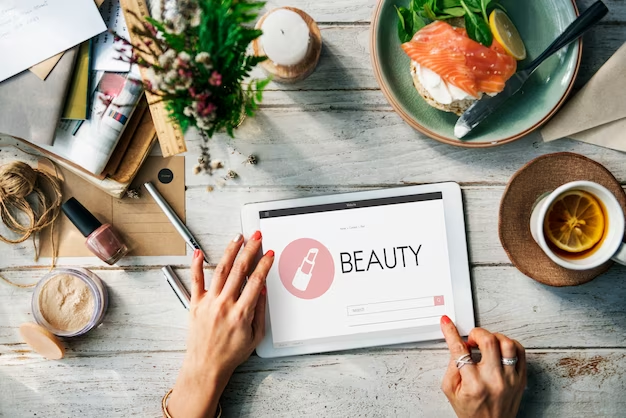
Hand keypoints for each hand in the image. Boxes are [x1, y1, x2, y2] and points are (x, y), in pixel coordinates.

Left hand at [167, 231, 273, 417]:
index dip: (264, 265)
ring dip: (230, 251)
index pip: (256, 281)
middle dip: (250, 250)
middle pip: (240, 270)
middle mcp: (224, 305)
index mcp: (241, 314)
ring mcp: (208, 303)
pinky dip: (196, 265)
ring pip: (221, 270)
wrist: (206, 367)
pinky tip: (199, 252)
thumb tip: (262, 290)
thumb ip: (260, 311)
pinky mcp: (195, 304)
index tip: (269, 254)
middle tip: (256, 237)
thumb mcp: (255, 337)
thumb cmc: (230, 354)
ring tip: (237, 238)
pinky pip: (195, 281)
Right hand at [440, 316, 526, 417]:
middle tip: (471, 339)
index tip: (447, 323)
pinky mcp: (521, 379)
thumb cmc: (471, 412)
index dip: (451, 332)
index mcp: (474, 384)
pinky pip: (520, 352)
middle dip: (476, 333)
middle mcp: (494, 380)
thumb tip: (457, 345)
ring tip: (486, 344)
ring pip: (507, 343)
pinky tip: (500, 349)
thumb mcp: (451, 391)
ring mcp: (511, 379)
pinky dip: (509, 344)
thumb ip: (452, 366)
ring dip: (494, 337)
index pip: (460, 350)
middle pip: (488, 341)